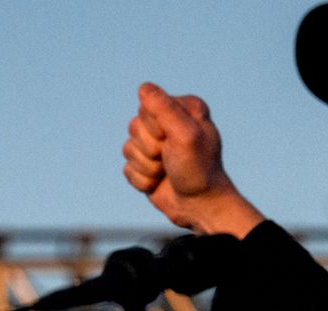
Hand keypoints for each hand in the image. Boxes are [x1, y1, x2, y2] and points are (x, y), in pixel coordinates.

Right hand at [122, 82, 263, 236]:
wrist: (199, 205)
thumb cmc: (198, 170)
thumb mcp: (185, 135)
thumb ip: (164, 108)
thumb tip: (143, 88)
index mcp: (183, 108)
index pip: (147, 106)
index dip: (155, 127)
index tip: (174, 140)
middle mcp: (168, 123)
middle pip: (134, 126)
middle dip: (150, 149)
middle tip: (170, 158)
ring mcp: (155, 145)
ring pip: (128, 148)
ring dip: (146, 166)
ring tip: (166, 172)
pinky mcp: (145, 166)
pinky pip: (127, 169)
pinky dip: (142, 180)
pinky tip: (159, 182)